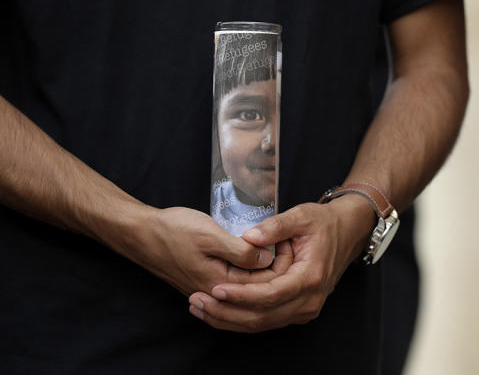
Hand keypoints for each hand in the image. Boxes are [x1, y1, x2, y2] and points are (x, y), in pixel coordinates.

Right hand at [135, 207, 287, 295]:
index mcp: (220, 285)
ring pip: (250, 284)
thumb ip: (241, 250)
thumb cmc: (173, 231)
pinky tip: (257, 250)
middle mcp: (217, 293)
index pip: (265, 285)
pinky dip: (251, 268)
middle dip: (277, 266)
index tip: (290, 241)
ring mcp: (211, 288)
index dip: (282, 263)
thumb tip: (268, 258)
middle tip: (287, 241)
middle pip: (260, 288)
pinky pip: (238, 280)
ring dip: (265, 267)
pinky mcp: (208, 280)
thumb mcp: (211, 235)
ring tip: (275, 243)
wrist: (142, 234)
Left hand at [186, 196, 374, 331]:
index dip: (240, 295)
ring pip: (261, 324)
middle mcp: (309, 300)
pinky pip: (266, 321)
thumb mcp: (301, 216)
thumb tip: (248, 238)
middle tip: (197, 301)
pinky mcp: (297, 310)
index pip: (269, 296)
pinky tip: (217, 310)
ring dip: (228, 319)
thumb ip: (275, 226)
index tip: (215, 288)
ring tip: (199, 307)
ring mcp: (305, 309)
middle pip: (262, 317)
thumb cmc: (324, 223)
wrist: (347, 232)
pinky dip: (240, 318)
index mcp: (311, 277)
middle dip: (226, 312)